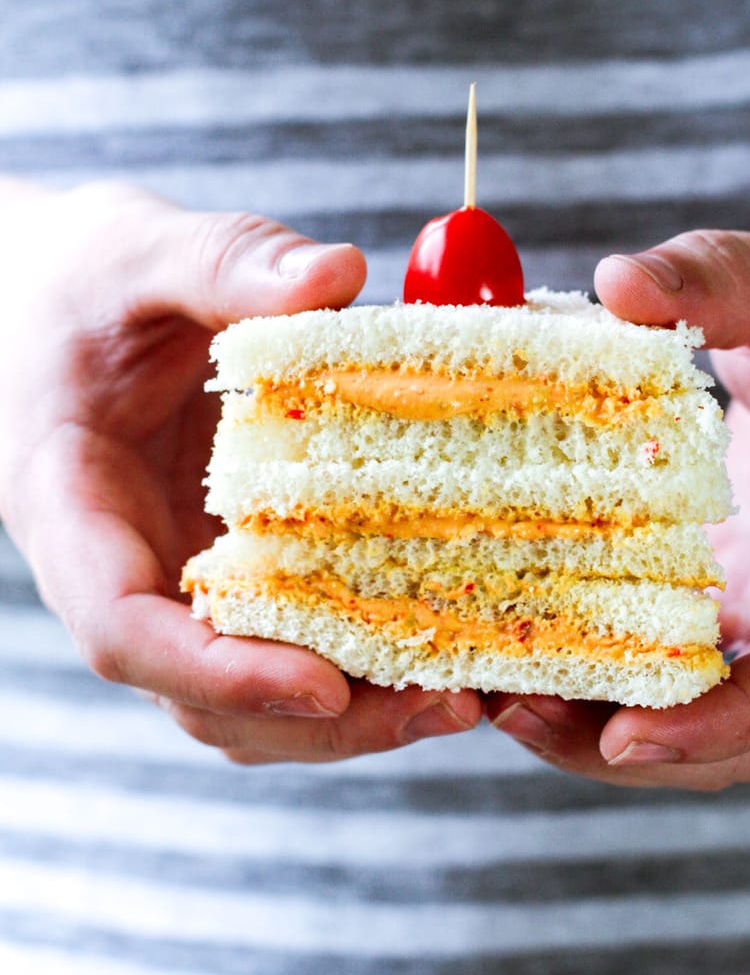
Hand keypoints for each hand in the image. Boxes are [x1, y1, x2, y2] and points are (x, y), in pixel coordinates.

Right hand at [0, 180, 481, 762]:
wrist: (58, 300)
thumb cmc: (81, 281)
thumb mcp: (139, 252)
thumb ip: (224, 262)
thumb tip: (338, 275)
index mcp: (72, 510)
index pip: (124, 630)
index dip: (221, 674)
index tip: (325, 685)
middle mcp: (125, 572)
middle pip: (204, 698)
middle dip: (321, 722)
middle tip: (447, 703)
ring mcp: (181, 581)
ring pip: (252, 696)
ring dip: (356, 713)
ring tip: (467, 692)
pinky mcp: (236, 570)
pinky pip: (292, 642)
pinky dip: (365, 658)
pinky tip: (449, 640)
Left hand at [486, 206, 749, 788]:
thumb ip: (728, 278)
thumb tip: (619, 282)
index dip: (724, 720)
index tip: (624, 737)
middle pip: (749, 731)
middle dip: (635, 745)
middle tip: (513, 709)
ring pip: (706, 716)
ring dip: (604, 722)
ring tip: (496, 690)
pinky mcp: (743, 598)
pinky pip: (678, 667)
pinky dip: (606, 672)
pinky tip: (528, 637)